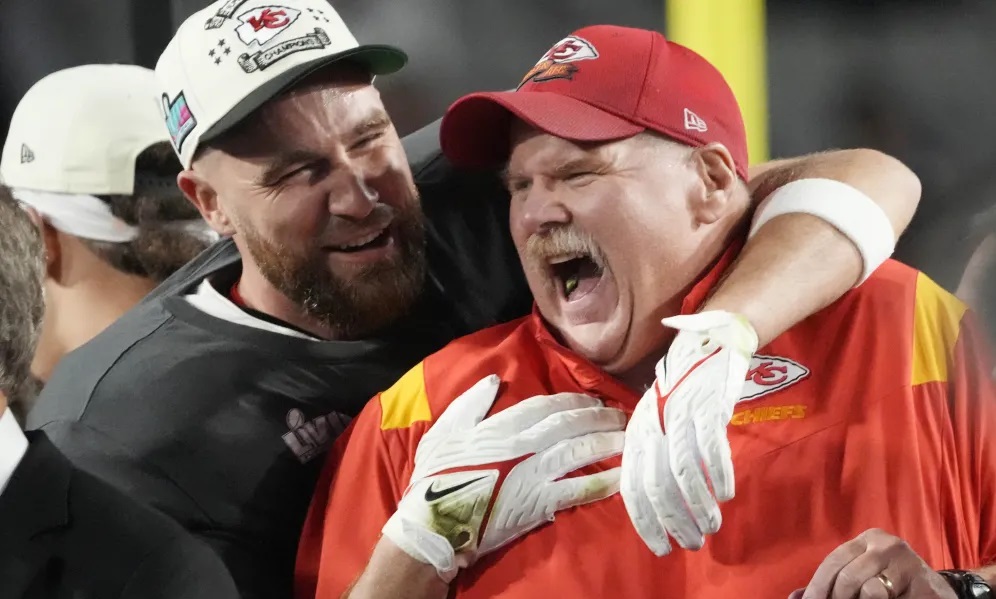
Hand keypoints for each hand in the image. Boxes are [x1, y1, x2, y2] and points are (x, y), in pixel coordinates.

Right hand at [382, 375, 624, 581]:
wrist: (436, 523)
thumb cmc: (436, 476)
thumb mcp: (444, 430)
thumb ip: (470, 403)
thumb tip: (493, 380)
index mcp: (503, 425)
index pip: (547, 405)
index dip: (574, 400)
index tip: (592, 401)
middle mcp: (526, 445)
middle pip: (571, 424)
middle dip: (598, 417)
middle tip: (620, 415)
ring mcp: (536, 473)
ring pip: (580, 451)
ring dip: (607, 443)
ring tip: (628, 438)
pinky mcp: (541, 502)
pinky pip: (579, 489)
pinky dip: (603, 482)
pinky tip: (622, 476)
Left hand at [621, 310, 756, 554]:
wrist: (709, 344)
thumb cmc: (685, 392)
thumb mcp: (660, 423)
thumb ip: (656, 457)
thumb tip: (662, 506)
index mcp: (637, 433)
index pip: (631, 486)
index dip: (645, 521)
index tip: (661, 547)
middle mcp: (652, 425)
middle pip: (656, 484)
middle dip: (674, 520)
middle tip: (693, 544)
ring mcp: (679, 415)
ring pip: (682, 471)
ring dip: (698, 505)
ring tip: (712, 525)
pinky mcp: (707, 406)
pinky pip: (710, 448)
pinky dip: (718, 475)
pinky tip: (726, 494)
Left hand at [788, 529, 957, 598]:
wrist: (937, 591)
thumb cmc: (892, 583)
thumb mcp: (861, 576)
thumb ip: (830, 585)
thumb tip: (795, 597)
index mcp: (868, 539)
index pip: (834, 561)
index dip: (818, 586)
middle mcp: (887, 544)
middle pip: (848, 577)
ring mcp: (907, 562)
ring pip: (870, 591)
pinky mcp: (924, 583)